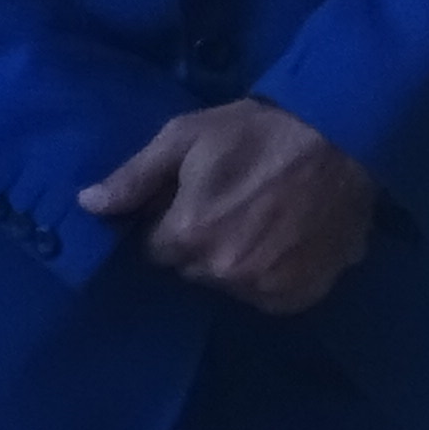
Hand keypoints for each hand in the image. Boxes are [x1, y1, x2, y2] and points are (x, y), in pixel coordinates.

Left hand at [79, 99, 377, 316]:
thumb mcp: (184, 137)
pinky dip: (270, 274)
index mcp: (187, 236)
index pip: (154, 248)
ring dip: (235, 259)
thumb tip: (87, 206)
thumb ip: (134, 178)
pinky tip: (283, 239)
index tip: (190, 198)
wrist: (340, 141)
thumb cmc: (255, 132)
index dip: (168, 222)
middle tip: (227, 203)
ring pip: (229, 283)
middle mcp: (223, 273)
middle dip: (200, 241)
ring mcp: (266, 289)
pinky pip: (268, 295)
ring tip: (259, 218)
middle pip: (191, 267)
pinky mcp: (301, 297)